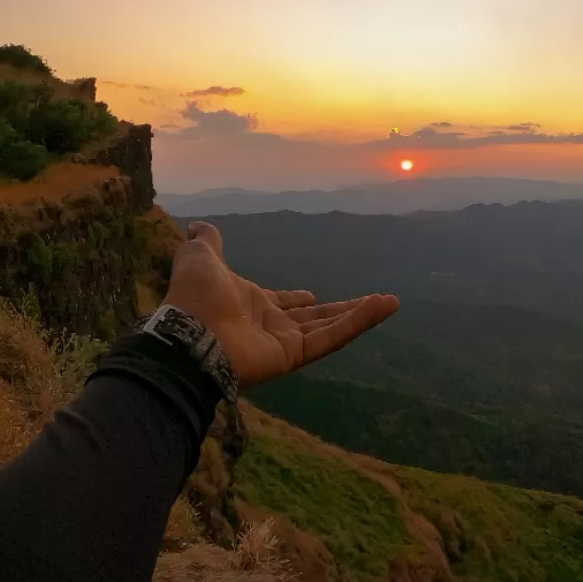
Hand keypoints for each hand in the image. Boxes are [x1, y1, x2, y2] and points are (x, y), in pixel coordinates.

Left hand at [164, 221, 398, 387]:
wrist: (190, 332)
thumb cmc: (195, 297)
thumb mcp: (200, 257)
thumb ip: (207, 242)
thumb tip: (199, 225)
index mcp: (251, 304)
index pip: (281, 304)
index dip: (295, 299)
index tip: (310, 294)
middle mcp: (270, 326)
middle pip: (314, 317)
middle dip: (341, 309)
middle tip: (371, 300)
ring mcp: (284, 343)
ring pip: (330, 328)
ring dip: (361, 315)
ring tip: (392, 302)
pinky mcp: (295, 355)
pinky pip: (332, 338)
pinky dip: (358, 323)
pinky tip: (383, 307)